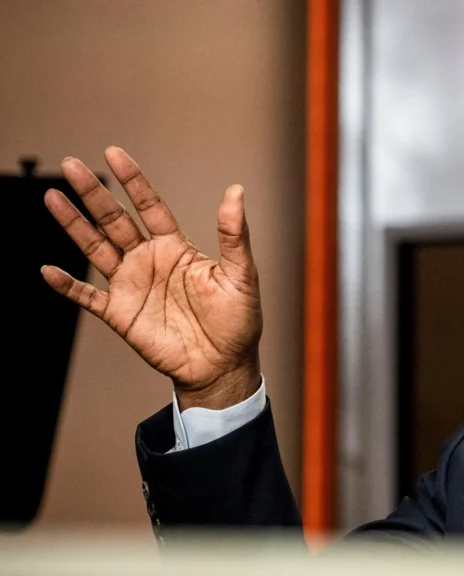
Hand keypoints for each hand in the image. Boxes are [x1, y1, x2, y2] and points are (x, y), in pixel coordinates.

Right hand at [42, 147, 261, 409]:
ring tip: (53, 197)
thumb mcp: (242, 274)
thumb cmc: (238, 321)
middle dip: (94, 193)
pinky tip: (48, 269)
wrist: (224, 366)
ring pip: (95, 248)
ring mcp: (131, 285)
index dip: (132, 180)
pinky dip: (67, 285)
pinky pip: (87, 296)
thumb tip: (236, 192)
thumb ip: (234, 234)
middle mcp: (149, 260)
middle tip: (71, 165)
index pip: (149, 206)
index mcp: (176, 248)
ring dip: (74, 225)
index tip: (113, 153)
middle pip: (115, 220)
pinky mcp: (119, 313)